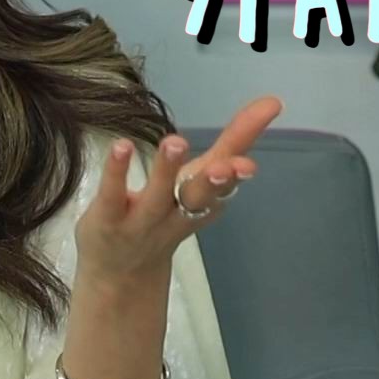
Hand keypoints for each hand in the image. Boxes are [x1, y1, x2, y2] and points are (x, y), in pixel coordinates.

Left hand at [74, 96, 284, 288]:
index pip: (226, 182)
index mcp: (203, 202)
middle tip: (225, 165)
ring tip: (176, 142)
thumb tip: (270, 102)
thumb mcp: (199, 182)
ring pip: (157, 197)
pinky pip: (113, 195)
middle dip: (213, 183)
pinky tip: (122, 146)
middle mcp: (176, 213)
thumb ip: (230, 146)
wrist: (121, 276)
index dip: (238, 172)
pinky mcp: (107, 219)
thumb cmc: (165, 217)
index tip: (251, 161)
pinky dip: (117, 172)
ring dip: (167, 170)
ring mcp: (141, 220)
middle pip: (197, 198)